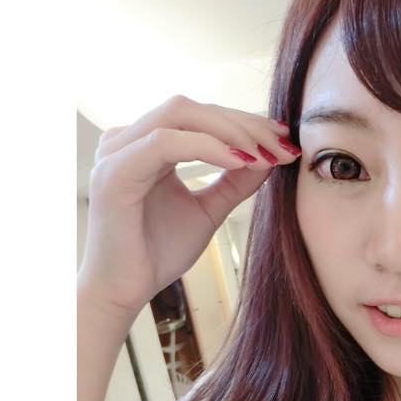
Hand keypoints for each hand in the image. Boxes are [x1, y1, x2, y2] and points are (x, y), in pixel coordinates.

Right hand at [79, 95, 300, 314]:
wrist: (124, 291)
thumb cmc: (158, 253)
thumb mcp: (208, 211)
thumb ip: (235, 183)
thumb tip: (269, 157)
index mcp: (148, 145)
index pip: (201, 117)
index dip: (245, 123)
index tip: (284, 139)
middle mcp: (129, 140)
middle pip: (194, 108)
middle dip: (244, 124)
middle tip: (284, 144)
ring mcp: (118, 152)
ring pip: (179, 114)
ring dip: (230, 132)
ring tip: (266, 155)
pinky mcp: (115, 172)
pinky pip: (165, 143)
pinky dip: (206, 148)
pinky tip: (239, 163)